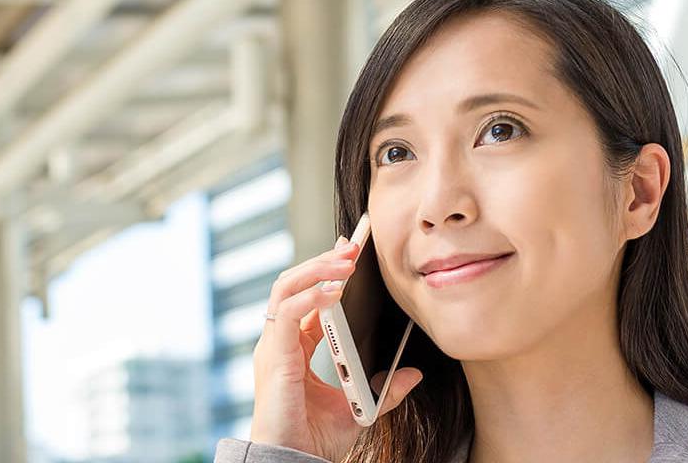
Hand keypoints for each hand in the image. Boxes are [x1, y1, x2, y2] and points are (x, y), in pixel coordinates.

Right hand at [247, 228, 424, 460]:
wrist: (295, 461)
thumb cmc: (316, 438)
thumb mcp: (361, 408)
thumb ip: (385, 389)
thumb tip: (413, 373)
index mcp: (295, 347)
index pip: (309, 297)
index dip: (328, 271)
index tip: (352, 250)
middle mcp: (280, 341)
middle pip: (294, 283)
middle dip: (323, 261)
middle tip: (354, 247)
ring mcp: (273, 346)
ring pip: (285, 288)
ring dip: (317, 269)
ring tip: (347, 260)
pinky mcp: (273, 356)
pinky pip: (287, 313)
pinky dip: (311, 297)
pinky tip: (335, 290)